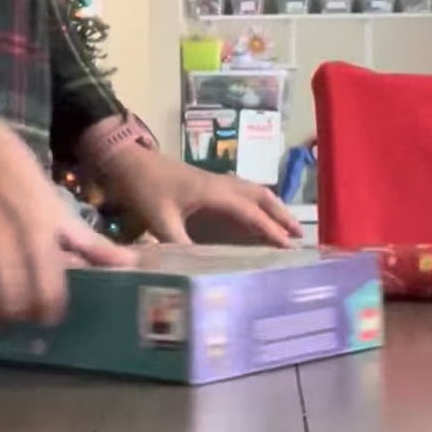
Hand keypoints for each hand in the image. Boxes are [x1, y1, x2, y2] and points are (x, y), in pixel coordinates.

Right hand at [0, 116, 128, 330]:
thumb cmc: (11, 168)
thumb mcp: (53, 201)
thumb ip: (88, 241)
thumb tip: (128, 266)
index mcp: (34, 236)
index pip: (47, 302)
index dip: (49, 311)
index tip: (44, 305)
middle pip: (9, 313)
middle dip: (15, 313)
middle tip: (12, 302)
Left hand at [99, 149, 301, 247]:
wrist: (131, 161)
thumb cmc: (146, 188)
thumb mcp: (159, 220)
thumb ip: (178, 243)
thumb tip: (194, 269)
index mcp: (213, 192)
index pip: (250, 211)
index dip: (270, 229)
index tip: (289, 247)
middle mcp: (222, 184)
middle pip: (261, 196)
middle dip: (282, 215)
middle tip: (300, 238)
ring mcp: (217, 180)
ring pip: (255, 191)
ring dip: (274, 208)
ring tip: (289, 228)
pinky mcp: (211, 182)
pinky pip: (244, 191)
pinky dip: (260, 203)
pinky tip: (260, 216)